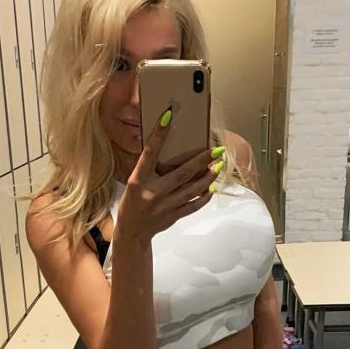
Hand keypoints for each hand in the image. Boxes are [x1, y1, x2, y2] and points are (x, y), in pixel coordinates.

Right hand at [115, 106, 220, 243]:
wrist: (131, 233)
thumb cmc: (132, 203)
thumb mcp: (134, 183)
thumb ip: (149, 169)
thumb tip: (170, 149)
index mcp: (138, 180)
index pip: (150, 152)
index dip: (159, 134)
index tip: (168, 115)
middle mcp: (152, 192)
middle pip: (182, 173)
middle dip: (202, 160)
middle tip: (217, 149)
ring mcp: (164, 206)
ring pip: (192, 190)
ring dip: (208, 177)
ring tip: (218, 166)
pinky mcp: (173, 217)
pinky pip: (193, 206)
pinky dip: (204, 196)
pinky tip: (212, 187)